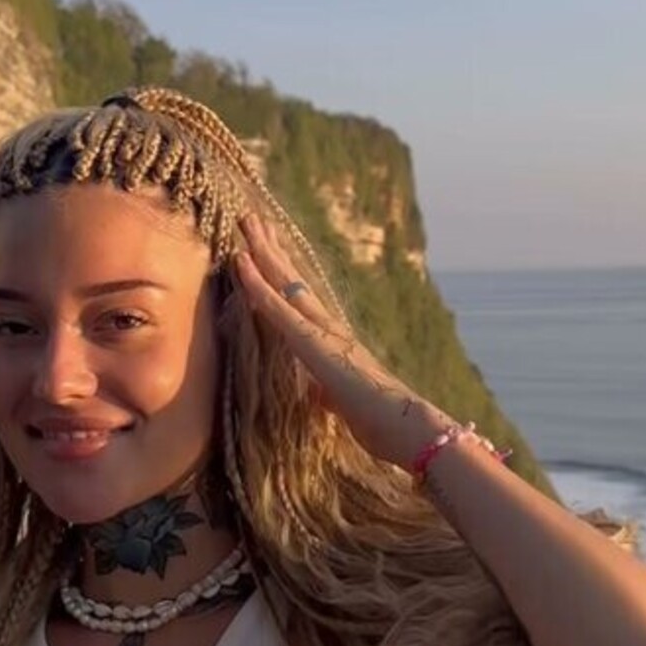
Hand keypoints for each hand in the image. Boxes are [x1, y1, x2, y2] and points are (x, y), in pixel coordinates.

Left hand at [232, 214, 448, 471]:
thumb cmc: (380, 423)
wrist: (404, 427)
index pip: (300, 300)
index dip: (281, 274)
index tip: (267, 247)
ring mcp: (321, 330)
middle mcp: (328, 326)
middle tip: (249, 217)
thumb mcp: (344, 405)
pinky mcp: (313, 342)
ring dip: (262, 252)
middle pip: (292, 280)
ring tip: (245, 221)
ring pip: (284, 282)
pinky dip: (257, 285)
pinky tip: (241, 263)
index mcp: (333, 342)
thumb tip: (318, 395)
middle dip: (270, 249)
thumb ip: (328, 395)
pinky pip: (277, 308)